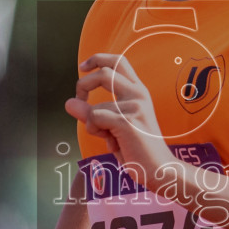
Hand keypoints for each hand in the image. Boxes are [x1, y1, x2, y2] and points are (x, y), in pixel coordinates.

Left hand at [65, 54, 177, 184]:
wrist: (159, 169)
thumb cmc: (137, 149)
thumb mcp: (112, 127)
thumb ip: (94, 113)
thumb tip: (69, 103)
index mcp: (139, 91)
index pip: (118, 61)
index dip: (97, 59)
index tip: (83, 67)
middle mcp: (139, 94)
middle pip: (104, 72)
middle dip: (84, 85)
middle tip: (79, 100)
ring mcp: (135, 106)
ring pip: (95, 106)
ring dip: (92, 124)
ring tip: (108, 137)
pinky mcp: (127, 121)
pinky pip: (95, 119)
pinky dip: (96, 131)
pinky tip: (112, 142)